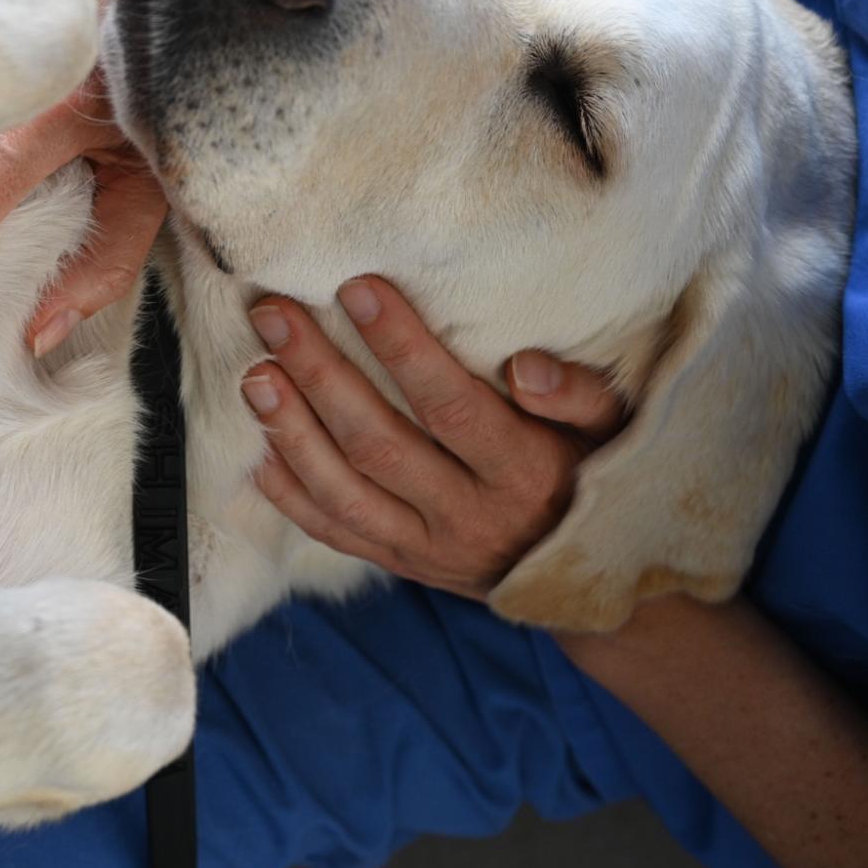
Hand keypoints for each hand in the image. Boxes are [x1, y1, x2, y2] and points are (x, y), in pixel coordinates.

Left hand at [242, 276, 626, 598]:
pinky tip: (257, 447)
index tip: (358, 289)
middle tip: (273, 313)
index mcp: (525, 473)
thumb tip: (525, 366)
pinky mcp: (399, 565)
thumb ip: (579, 395)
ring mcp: (428, 549)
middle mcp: (470, 517)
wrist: (582, 577)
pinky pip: (333, 533)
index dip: (402, 348)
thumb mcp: (614, 432)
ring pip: (343, 492)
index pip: (451, 405)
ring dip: (291, 431)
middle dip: (319, 374)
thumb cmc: (594, 476)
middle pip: (378, 443)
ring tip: (254, 373)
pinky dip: (290, 494)